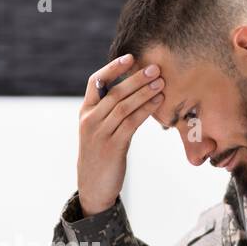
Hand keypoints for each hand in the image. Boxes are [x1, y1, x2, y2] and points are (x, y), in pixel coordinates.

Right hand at [77, 54, 164, 215]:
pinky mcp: (112, 146)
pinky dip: (145, 110)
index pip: (96, 82)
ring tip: (161, 83)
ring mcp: (100, 133)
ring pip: (124, 106)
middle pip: (114, 92)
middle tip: (155, 68)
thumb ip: (109, 111)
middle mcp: (90, 120)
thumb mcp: (99, 130)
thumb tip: (132, 90)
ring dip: (144, 93)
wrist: (93, 187)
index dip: (113, 68)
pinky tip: (157, 103)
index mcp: (85, 112)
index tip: (130, 58)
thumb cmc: (101, 155)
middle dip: (136, 79)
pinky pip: (131, 123)